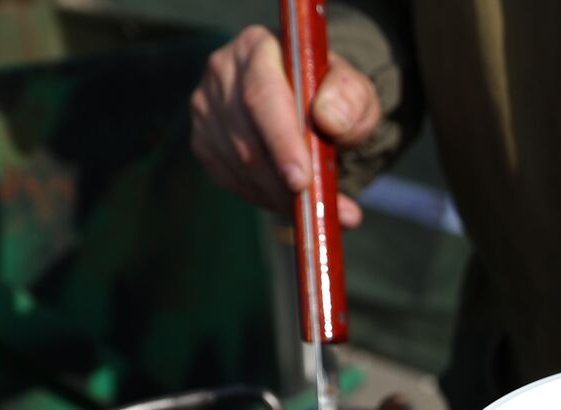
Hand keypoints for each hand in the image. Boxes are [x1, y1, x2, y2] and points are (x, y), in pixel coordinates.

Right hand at [189, 25, 380, 227]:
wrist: (314, 107)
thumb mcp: (356, 92)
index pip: (262, 96)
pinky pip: (232, 180)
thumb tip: (329, 120)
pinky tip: (292, 204)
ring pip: (239, 164)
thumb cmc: (334, 97)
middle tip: (317, 210)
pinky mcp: (204, 141)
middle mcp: (223, 72)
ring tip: (317, 211)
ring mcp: (207, 108)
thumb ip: (351, 98)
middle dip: (282, 181)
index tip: (301, 180)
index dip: (281, 141)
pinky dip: (265, 199)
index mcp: (259, 47)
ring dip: (279, 196)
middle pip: (246, 137)